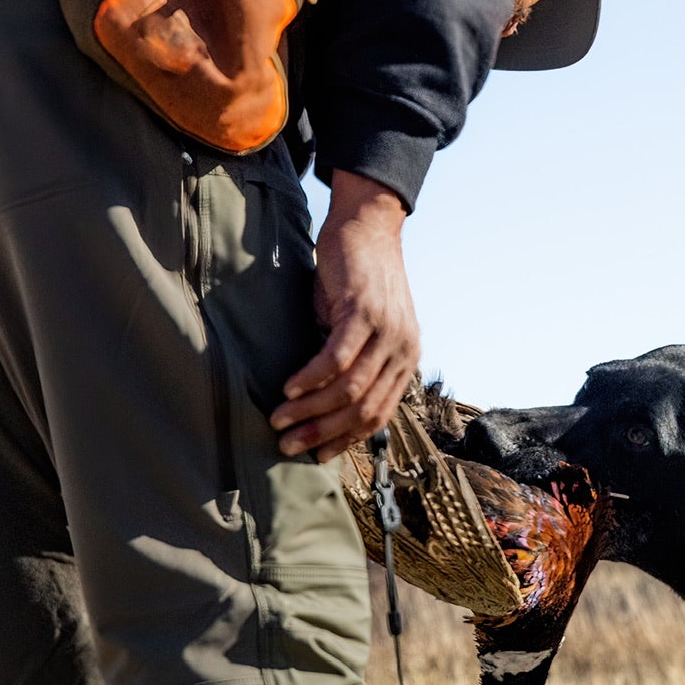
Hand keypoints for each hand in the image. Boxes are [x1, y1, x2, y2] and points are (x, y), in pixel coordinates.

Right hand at [271, 170, 420, 461]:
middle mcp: (403, 351)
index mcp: (405, 361)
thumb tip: (319, 406)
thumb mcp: (361, 330)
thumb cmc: (355, 282)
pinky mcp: (364, 312)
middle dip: (321, 433)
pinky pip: (337, 358)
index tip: (314, 456)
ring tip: (279, 418)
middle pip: (363, 410)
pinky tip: (290, 388)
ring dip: (310, 410)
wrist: (368, 228)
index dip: (344, 440)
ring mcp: (387, 332)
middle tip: (287, 445)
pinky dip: (311, 378)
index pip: (378, 416)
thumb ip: (352, 364)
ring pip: (349, 389)